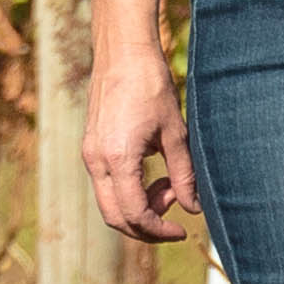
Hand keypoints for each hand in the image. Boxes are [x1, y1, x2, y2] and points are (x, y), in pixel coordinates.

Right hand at [80, 47, 197, 244]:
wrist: (123, 52)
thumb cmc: (152, 86)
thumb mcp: (176, 133)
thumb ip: (184, 175)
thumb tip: (193, 208)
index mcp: (118, 158)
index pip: (134, 213)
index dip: (159, 230)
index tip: (181, 231)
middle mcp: (96, 160)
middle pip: (115, 217)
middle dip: (145, 227)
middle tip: (175, 217)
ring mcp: (89, 154)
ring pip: (109, 203)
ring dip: (139, 206)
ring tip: (169, 185)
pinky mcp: (90, 147)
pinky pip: (106, 184)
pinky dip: (129, 190)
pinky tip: (153, 173)